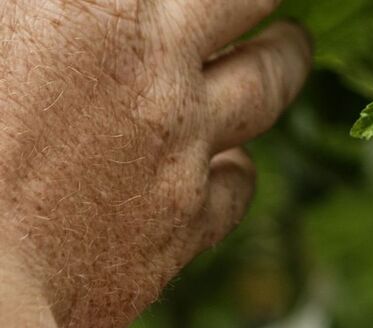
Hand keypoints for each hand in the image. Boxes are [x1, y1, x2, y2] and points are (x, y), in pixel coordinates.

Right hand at [0, 0, 310, 327]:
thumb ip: (45, 17)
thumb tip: (69, 15)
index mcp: (95, 6)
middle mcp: (155, 64)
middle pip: (249, 1)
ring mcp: (180, 145)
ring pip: (268, 86)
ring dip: (283, 59)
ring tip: (290, 46)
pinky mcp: (185, 222)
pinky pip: (238, 184)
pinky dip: (238, 164)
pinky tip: (230, 158)